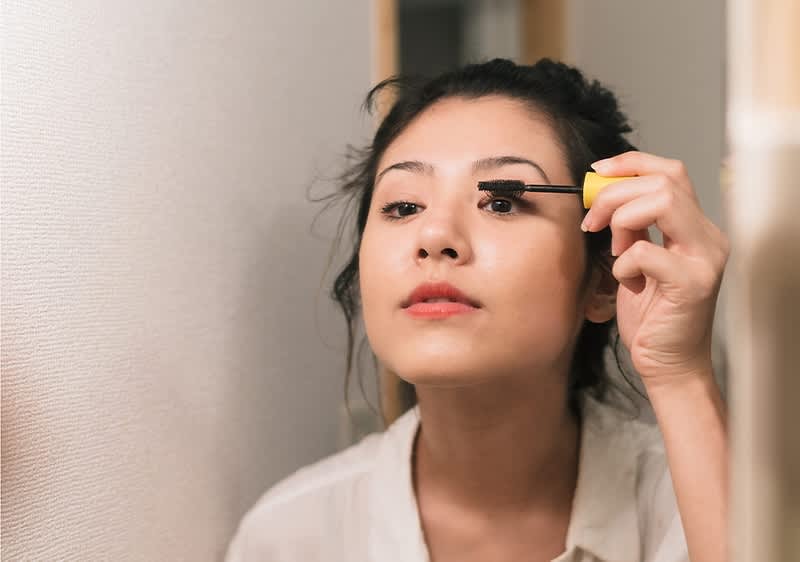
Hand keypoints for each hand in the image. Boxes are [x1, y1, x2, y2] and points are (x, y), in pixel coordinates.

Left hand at [581, 151, 728, 381]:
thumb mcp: (637, 260)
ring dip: (621, 220)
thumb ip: (631, 227)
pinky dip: (623, 264)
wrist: (667, 363)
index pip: (671, 171)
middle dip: (615, 193)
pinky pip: (645, 252)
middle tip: (592, 221)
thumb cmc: (651, 315)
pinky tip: (627, 283)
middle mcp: (708, 237)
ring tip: (614, 249)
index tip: (597, 172)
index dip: (631, 163)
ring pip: (662, 202)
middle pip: (664, 180)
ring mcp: (705, 259)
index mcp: (696, 228)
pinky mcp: (692, 283)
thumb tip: (603, 193)